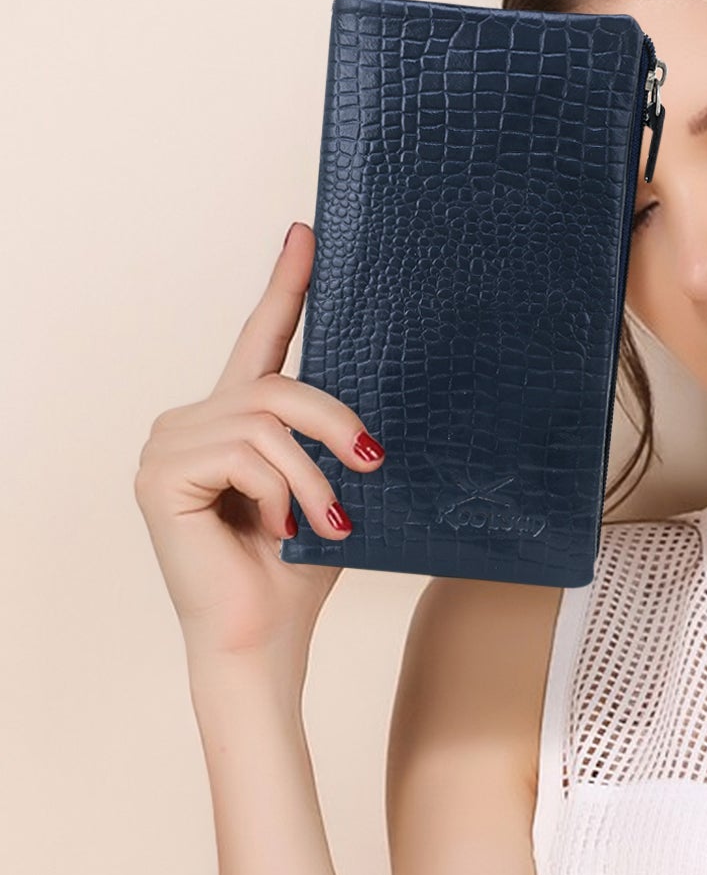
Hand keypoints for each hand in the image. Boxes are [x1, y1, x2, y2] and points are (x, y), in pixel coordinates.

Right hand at [133, 222, 384, 670]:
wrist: (264, 640)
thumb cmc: (296, 572)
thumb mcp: (333, 487)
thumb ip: (336, 439)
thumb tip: (379, 404)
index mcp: (234, 421)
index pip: (260, 338)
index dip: (286, 285)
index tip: (307, 234)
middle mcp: (193, 421)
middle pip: (276, 382)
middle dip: (337, 424)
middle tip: (370, 467)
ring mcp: (169, 444)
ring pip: (267, 418)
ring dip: (314, 476)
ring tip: (329, 521)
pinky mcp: (160, 473)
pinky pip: (247, 453)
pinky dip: (281, 492)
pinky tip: (276, 529)